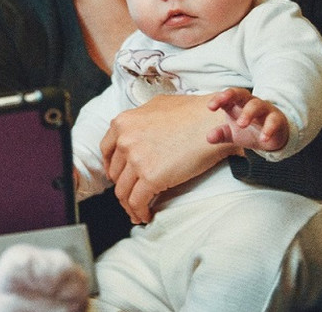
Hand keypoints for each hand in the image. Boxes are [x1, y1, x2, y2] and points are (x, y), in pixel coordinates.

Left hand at [100, 93, 238, 223]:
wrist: (214, 121)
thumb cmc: (194, 112)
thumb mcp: (158, 105)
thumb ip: (142, 118)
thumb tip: (140, 129)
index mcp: (123, 123)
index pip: (106, 150)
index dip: (112, 166)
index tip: (118, 176)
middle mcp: (125, 140)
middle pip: (115, 173)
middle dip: (123, 186)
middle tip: (131, 195)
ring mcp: (136, 159)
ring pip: (123, 191)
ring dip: (129, 205)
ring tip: (137, 212)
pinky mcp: (150, 177)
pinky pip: (137, 202)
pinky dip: (139, 212)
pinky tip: (146, 215)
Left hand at [206, 87, 288, 151]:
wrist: (273, 137)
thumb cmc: (249, 130)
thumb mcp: (233, 133)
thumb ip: (221, 134)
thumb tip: (209, 137)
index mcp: (237, 103)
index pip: (227, 96)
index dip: (219, 98)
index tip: (210, 107)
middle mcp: (251, 103)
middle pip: (241, 93)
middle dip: (231, 96)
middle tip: (222, 106)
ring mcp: (265, 109)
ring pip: (257, 105)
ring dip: (248, 113)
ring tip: (241, 124)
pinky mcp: (277, 119)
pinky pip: (273, 121)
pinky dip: (268, 129)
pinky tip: (263, 138)